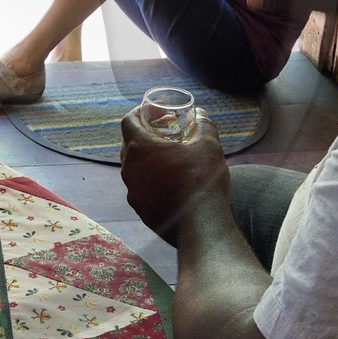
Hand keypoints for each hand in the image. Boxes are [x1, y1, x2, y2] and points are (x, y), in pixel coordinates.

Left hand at [120, 104, 231, 243]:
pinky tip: (172, 183)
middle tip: (167, 132)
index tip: (157, 111)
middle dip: (146, 135)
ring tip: (171, 158)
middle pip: (129, 145)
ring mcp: (133, 193)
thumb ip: (203, 126)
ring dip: (149, 160)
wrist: (201, 226)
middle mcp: (129, 170)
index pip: (129, 121)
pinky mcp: (141, 211)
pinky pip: (142, 189)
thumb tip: (201, 115)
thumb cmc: (202, 180)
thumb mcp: (208, 146)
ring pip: (135, 169)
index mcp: (140, 149)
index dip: (140, 112)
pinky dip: (152, 181)